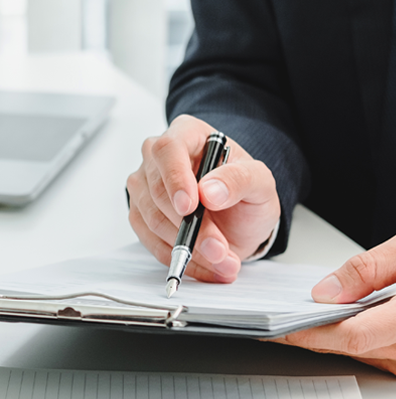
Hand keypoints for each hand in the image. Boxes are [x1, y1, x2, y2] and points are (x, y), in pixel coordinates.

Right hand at [126, 114, 279, 282]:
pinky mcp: (139, 216)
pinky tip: (205, 265)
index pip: (169, 149)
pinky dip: (179, 258)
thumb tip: (210, 191)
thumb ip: (240, 180)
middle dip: (191, 227)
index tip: (190, 207)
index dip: (175, 178)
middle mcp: (157, 157)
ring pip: (153, 220)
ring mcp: (143, 186)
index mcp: (186, 134)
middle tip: (219, 249)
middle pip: (159, 191)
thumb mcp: (259, 181)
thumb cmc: (243, 190)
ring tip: (222, 260)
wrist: (236, 218)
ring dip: (188, 247)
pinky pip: (151, 242)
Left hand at [275, 237, 395, 374]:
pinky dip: (361, 343)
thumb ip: (370, 268)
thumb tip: (327, 292)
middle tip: (271, 325)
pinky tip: (338, 324)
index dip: (308, 332)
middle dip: (311, 337)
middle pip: (355, 350)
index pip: (351, 337)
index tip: (276, 326)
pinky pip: (385, 356)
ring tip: (296, 322)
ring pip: (369, 356)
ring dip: (333, 342)